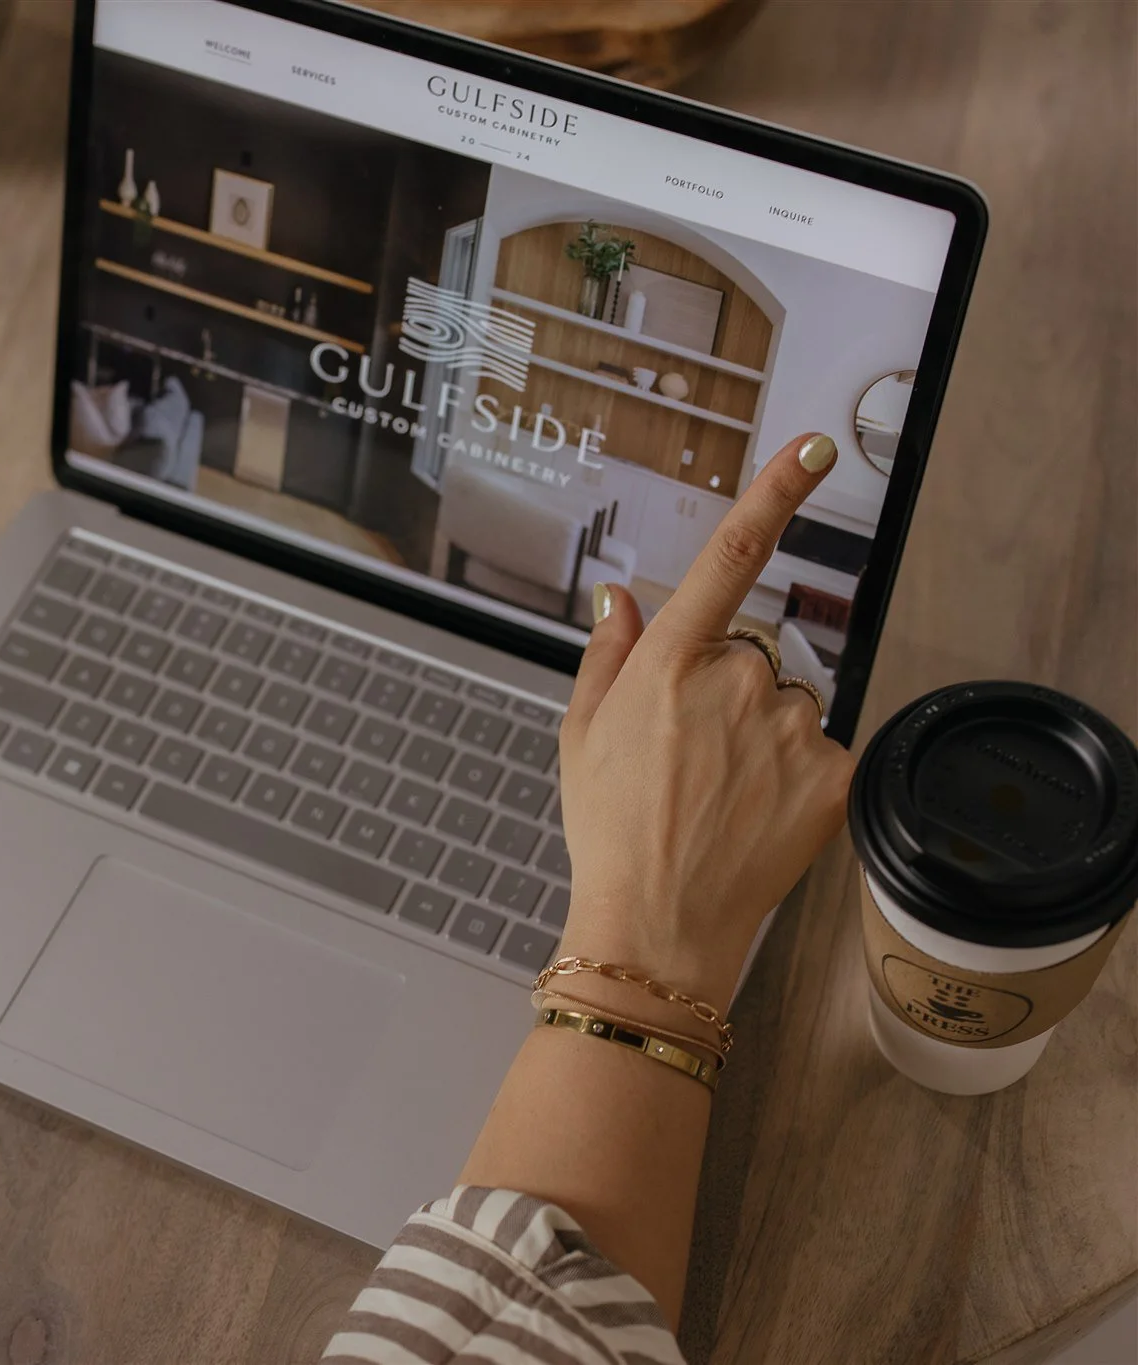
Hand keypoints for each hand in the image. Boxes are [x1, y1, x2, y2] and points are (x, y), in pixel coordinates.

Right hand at [558, 432, 856, 1013]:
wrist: (658, 922)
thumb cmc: (611, 830)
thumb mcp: (581, 733)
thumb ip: (608, 654)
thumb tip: (620, 598)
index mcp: (669, 663)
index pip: (731, 558)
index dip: (775, 494)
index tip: (813, 447)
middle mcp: (735, 682)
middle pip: (747, 656)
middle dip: (724, 692)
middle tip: (686, 758)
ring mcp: (788, 729)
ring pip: (785, 706)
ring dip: (760, 737)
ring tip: (717, 796)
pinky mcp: (831, 774)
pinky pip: (818, 752)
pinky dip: (793, 778)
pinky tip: (754, 814)